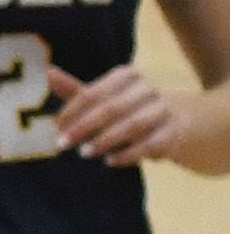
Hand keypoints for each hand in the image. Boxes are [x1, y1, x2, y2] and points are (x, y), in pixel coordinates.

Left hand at [46, 59, 179, 164]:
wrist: (185, 123)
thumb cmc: (133, 110)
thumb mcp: (106, 99)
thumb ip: (78, 90)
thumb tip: (49, 73)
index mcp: (127, 77)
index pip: (94, 93)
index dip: (72, 112)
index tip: (55, 129)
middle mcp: (147, 89)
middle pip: (111, 107)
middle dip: (84, 127)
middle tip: (62, 144)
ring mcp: (164, 110)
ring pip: (132, 125)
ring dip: (105, 140)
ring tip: (85, 153)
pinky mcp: (174, 133)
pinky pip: (150, 144)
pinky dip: (128, 154)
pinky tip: (110, 161)